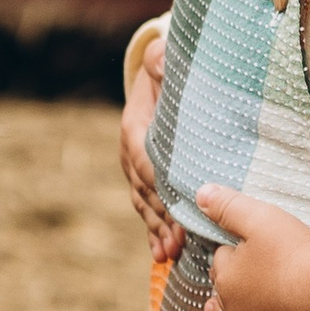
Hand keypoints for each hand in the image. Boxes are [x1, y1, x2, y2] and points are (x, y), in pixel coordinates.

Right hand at [120, 32, 182, 265]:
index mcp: (134, 127)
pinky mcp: (145, 179)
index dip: (161, 186)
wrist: (159, 75)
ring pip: (145, 204)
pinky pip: (147, 207)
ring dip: (157, 231)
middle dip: (161, 219)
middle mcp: (130, 152)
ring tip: (170, 255)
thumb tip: (160, 63)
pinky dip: (155, 231)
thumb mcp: (164, 55)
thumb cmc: (169, 67)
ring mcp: (135, 169)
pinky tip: (163, 254)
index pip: (146, 161)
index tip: (179, 207)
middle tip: (179, 243)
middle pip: (145, 191)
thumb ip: (161, 59)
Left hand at [192, 185, 309, 310]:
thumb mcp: (260, 217)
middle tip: (224, 282)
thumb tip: (200, 193)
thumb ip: (228, 206)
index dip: (232, 254)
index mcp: (228, 278)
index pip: (222, 262)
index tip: (243, 249)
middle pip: (223, 296)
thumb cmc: (298, 252)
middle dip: (223, 287)